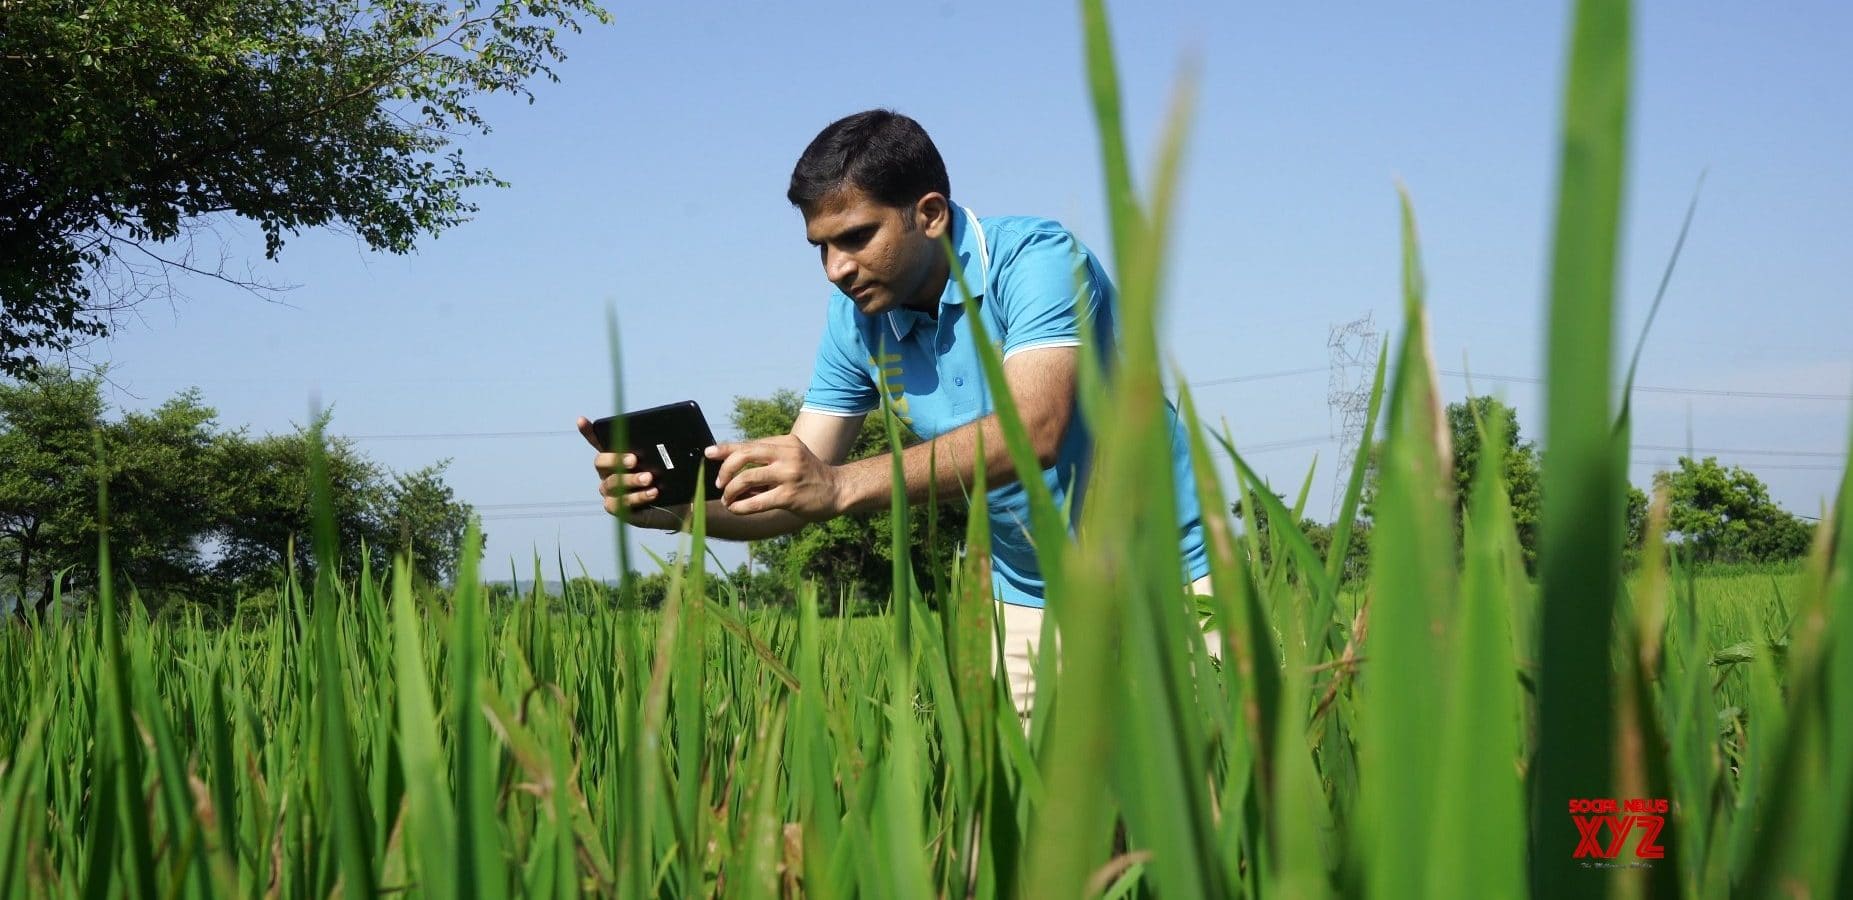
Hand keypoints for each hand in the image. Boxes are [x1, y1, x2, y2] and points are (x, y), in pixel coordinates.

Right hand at [576, 416, 675, 523]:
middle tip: (634, 459)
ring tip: (649, 478)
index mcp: (618, 456)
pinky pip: (619, 503)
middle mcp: (609, 473)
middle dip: (615, 459)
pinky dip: (636, 497)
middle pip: (600, 462)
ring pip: (611, 483)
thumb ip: (669, 449)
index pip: (599, 442)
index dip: (588, 432)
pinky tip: (652, 492)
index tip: (581, 420)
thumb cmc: (673, 478)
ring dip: (630, 479)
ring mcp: (611, 492)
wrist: (681, 505)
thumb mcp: (672, 460)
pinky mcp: (618, 509)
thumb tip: (680, 440)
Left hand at [708, 435, 843, 519]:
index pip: (749, 443)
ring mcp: (789, 474)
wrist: (838, 490)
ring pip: (746, 479)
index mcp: (785, 442)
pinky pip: (756, 501)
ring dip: (731, 491)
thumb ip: (767, 459)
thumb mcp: (791, 458)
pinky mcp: (789, 495)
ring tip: (728, 499)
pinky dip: (740, 506)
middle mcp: (787, 454)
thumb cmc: (809, 476)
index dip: (725, 448)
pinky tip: (736, 509)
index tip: (708, 453)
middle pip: (744, 455)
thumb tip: (732, 468)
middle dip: (725, 470)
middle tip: (720, 483)